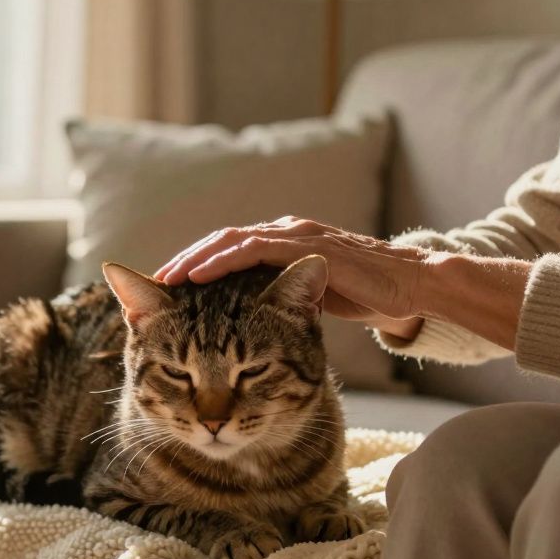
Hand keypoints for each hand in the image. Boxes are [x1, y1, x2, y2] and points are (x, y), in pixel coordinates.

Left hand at [155, 216, 426, 338]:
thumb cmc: (362, 296)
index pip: (228, 254)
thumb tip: (254, 323)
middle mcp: (283, 234)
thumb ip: (281, 302)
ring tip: (165, 281)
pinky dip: (221, 260)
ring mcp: (294, 237)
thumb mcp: (310, 301)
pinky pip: (253, 249)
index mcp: (282, 246)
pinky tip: (196, 276)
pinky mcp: (305, 247)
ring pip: (230, 242)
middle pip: (220, 244)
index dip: (195, 270)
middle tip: (150, 287)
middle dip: (184, 264)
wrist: (409, 288)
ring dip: (193, 260)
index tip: (164, 293)